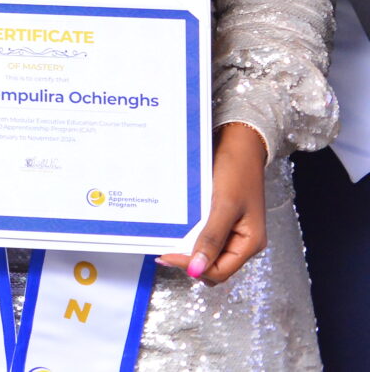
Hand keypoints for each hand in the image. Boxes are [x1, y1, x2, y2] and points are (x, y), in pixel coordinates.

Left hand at [161, 122, 266, 283]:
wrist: (238, 143)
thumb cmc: (237, 171)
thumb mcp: (224, 205)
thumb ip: (212, 238)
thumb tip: (197, 270)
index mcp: (250, 243)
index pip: (220, 271)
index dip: (194, 268)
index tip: (167, 255)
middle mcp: (242, 241)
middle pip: (213, 265)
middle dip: (190, 261)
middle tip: (164, 247)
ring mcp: (231, 230)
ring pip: (206, 251)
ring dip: (187, 249)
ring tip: (167, 238)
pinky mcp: (220, 218)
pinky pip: (203, 235)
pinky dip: (189, 235)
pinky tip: (176, 228)